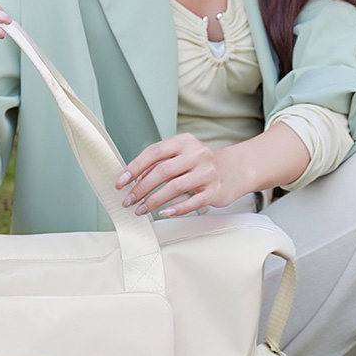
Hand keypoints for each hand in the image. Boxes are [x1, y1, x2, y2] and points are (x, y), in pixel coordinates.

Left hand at [114, 133, 246, 216]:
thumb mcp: (181, 156)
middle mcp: (197, 154)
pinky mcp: (215, 191)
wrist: (235, 170)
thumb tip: (133, 179)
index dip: (135, 167)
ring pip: (175, 187)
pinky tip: (163, 213)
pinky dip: (176, 209)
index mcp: (184, 142)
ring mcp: (208, 172)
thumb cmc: (200, 165)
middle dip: (141, 188)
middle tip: (129, 201)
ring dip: (154, 201)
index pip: (154, 152)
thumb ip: (160, 164)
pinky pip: (192, 202)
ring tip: (141, 210)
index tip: (121, 182)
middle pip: (162, 171)